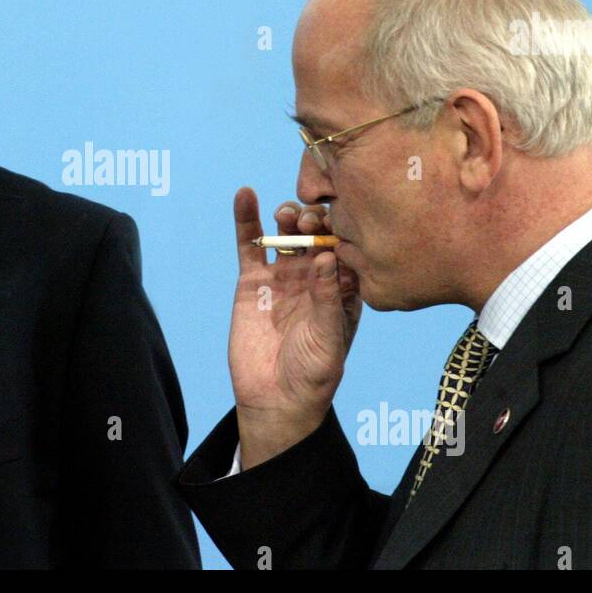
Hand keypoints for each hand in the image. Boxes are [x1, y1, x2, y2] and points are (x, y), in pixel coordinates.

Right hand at [227, 187, 361, 468]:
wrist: (275, 397)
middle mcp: (315, 275)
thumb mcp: (330, 338)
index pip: (346, 248)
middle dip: (316, 220)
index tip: (339, 225)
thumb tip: (329, 257)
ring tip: (286, 215)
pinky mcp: (252, 279)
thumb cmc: (314, 373)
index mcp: (343, 286)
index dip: (343, 232)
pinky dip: (246, 218)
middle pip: (317, 234)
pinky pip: (249, 243)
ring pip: (286, 233)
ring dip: (288, 216)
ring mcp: (283, 274)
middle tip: (310, 221)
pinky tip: (245, 194)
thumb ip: (328, 298)